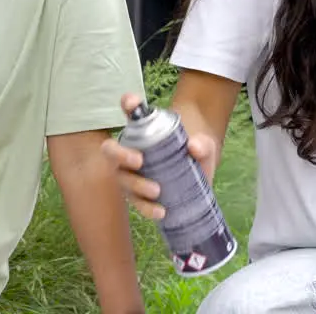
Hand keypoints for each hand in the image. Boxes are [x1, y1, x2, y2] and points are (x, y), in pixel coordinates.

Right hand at [100, 93, 216, 220]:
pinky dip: (147, 209)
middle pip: (112, 151)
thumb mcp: (204, 144)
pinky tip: (161, 212)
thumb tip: (194, 146)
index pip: (131, 111)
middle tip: (139, 161)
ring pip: (123, 181)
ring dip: (136, 186)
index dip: (128, 104)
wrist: (202, 173)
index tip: (131, 102)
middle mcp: (132, 150)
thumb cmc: (197, 150)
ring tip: (156, 191)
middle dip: (120, 155)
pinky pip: (138, 204)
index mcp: (145, 130)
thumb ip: (202, 144)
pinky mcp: (142, 196)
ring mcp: (133, 175)